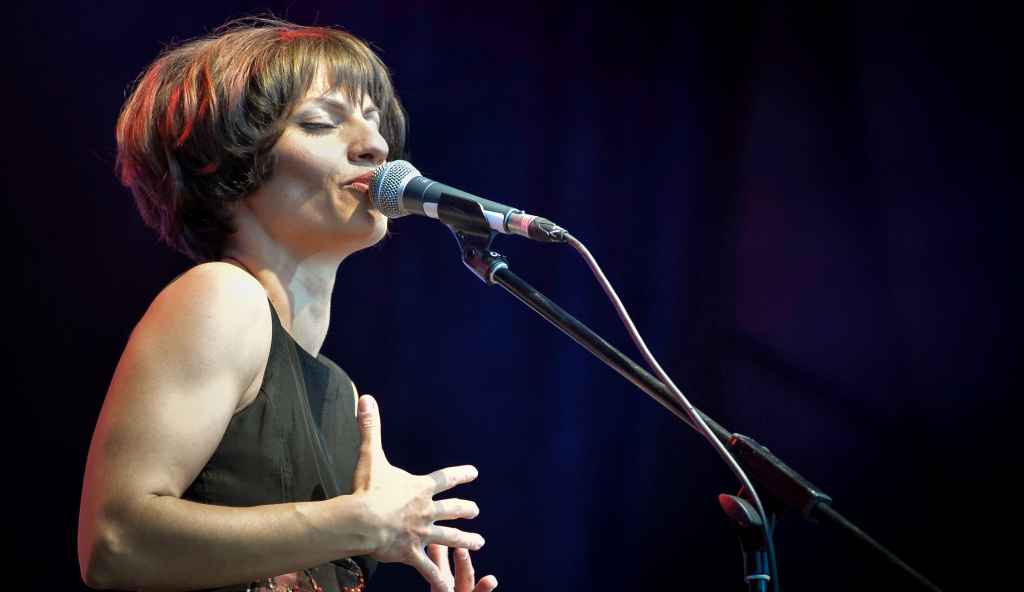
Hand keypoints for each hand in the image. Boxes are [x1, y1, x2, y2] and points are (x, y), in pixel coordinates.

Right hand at [352, 395, 484, 591]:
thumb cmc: (367, 488)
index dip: (461, 474)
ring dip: (465, 541)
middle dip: (466, 510)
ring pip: (449, 539)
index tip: (474, 473)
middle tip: (476, 512)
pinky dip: (438, 578)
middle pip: (453, 510)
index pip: (446, 478)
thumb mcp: (370, 455)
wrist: (363, 520)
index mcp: (420, 488)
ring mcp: (421, 534)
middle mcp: (426, 510)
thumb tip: (366, 398)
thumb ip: (370, 427)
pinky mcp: (411, 554)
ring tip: (479, 543)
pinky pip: (428, 569)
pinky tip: (449, 587)